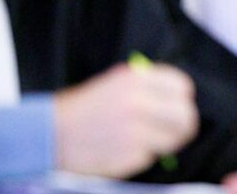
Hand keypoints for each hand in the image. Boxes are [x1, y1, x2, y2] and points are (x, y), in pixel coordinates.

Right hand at [54, 62, 198, 177]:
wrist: (50, 134)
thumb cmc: (84, 108)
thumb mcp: (114, 83)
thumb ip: (146, 86)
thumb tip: (179, 96)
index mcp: (135, 80)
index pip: (181, 86)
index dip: (181, 98)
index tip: (178, 104)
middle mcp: (138, 103)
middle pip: (185, 116)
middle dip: (183, 125)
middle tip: (176, 130)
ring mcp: (135, 131)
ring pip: (173, 139)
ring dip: (166, 142)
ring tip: (147, 140)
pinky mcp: (130, 156)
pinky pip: (151, 156)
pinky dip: (142, 155)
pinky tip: (124, 149)